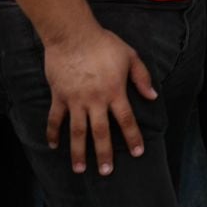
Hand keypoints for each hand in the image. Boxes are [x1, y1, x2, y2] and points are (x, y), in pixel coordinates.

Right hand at [43, 25, 158, 174]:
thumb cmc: (103, 43)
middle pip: (101, 133)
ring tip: (80, 169)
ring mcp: (75, 100)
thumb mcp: (130, 56)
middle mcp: (95, 100)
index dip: (133, 138)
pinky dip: (53, 133)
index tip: (138, 153)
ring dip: (78, 152)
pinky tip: (53, 146)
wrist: (72, 34)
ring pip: (77, 132)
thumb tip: (153, 96)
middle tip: (106, 172)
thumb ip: (141, 77)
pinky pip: (55, 118)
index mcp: (115, 92)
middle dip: (104, 154)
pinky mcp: (59, 96)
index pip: (126, 120)